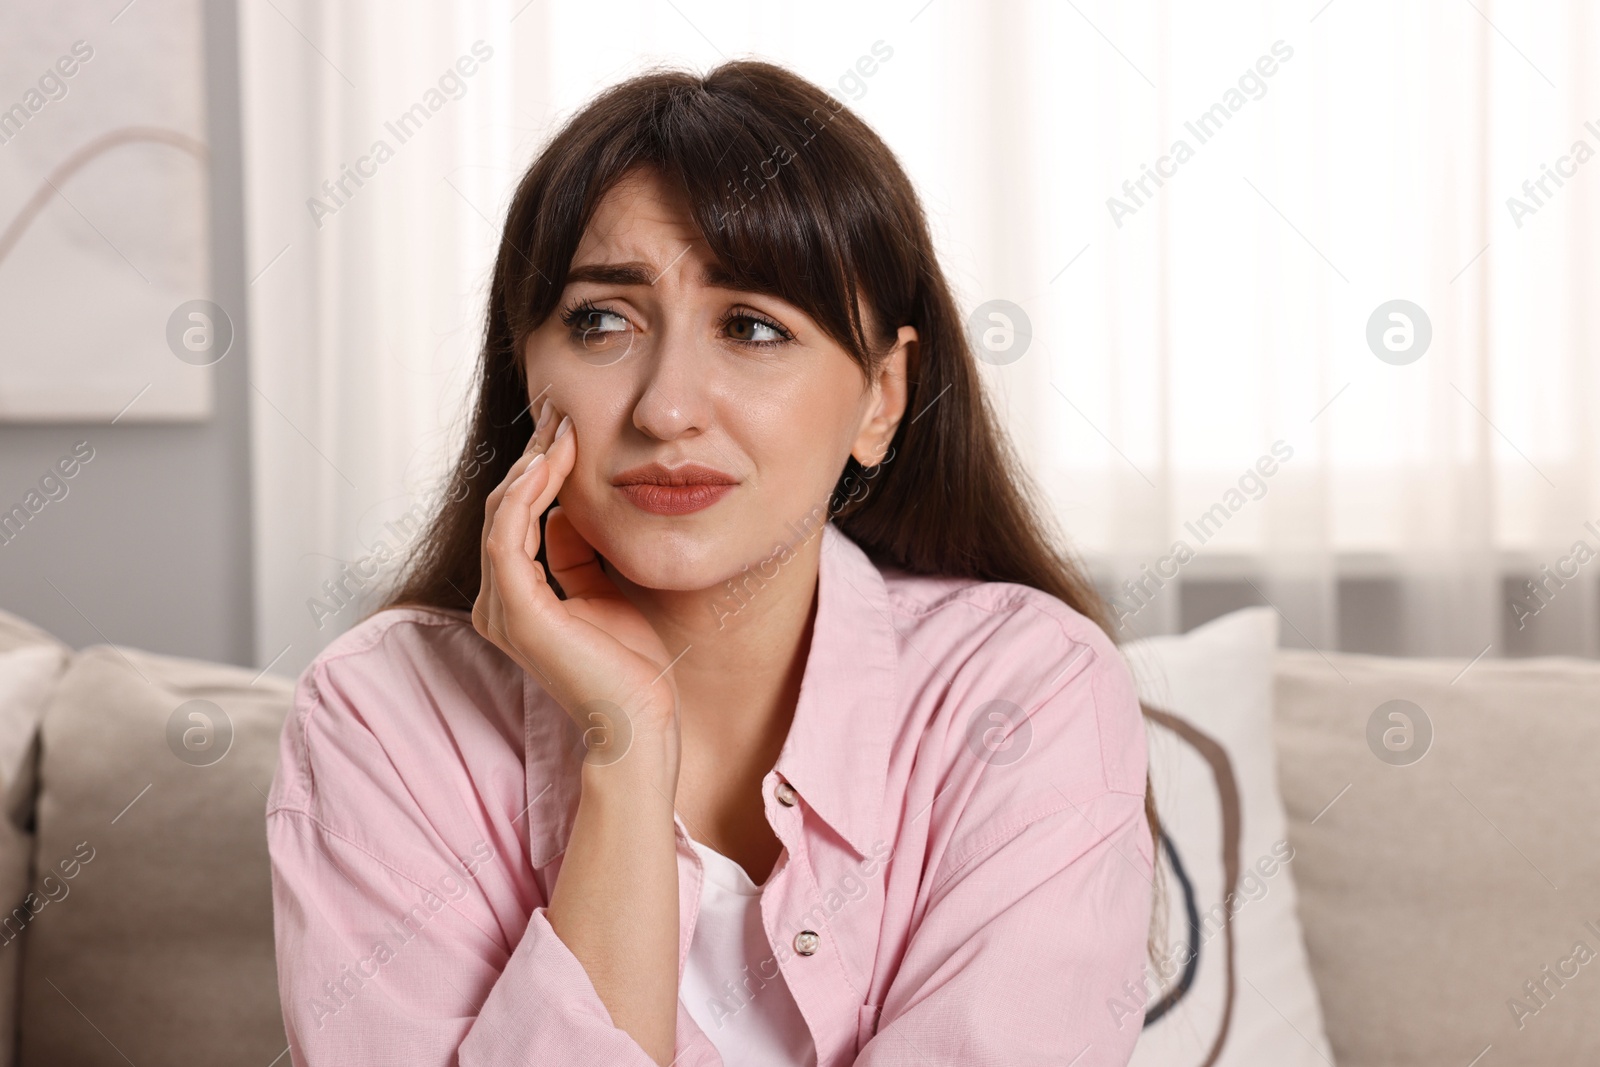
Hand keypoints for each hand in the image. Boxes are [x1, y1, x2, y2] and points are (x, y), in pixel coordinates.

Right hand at [473, 399, 679, 767]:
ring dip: (530, 466)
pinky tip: (551, 465)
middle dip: (531, 457)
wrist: (641, 722)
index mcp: (516, 601)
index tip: (563, 428)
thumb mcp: (603, 593)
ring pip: (502, 514)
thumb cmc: (631, 667)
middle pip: (504, 509)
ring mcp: (503, 609)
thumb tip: (565, 512)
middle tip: (557, 412)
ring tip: (559, 429)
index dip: (536, 470)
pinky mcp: (519, 612)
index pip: (516, 518)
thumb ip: (576, 556)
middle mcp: (499, 604)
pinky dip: (528, 495)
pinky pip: (510, 536)